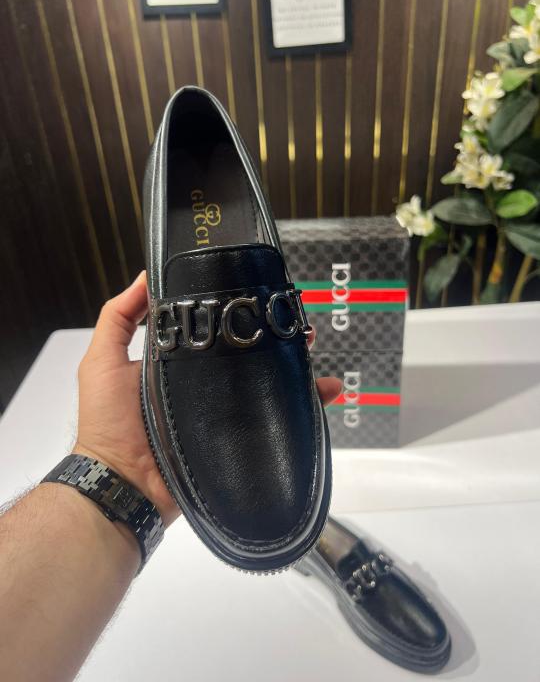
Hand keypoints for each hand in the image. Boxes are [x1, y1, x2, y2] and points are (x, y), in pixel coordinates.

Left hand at [75, 272, 341, 526]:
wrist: (123, 485)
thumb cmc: (108, 421)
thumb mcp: (103, 360)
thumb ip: (118, 317)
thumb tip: (146, 275)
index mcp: (178, 363)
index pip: (215, 332)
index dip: (238, 314)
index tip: (260, 297)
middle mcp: (204, 385)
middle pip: (248, 356)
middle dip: (275, 338)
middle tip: (297, 324)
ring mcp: (223, 411)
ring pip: (268, 384)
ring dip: (295, 367)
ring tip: (312, 351)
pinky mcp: (238, 436)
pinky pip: (275, 421)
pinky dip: (306, 408)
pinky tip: (324, 393)